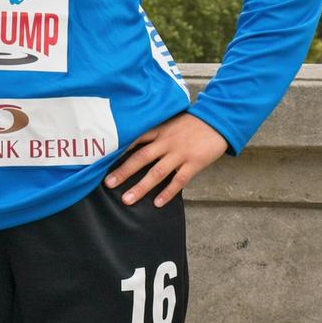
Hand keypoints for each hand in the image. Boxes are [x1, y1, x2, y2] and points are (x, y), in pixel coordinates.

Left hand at [102, 112, 228, 207]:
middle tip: (108, 184)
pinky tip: (157, 203)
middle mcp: (166, 142)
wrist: (217, 120)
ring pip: (156, 172)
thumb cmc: (192, 122)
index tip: (104, 160)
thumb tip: (136, 143)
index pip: (135, 140)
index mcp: (160, 131)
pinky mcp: (194, 163)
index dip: (119, 150)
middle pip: (141, 158)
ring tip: (127, 199)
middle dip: (123, 172)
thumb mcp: (171, 122)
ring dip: (140, 187)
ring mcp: (180, 153)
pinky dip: (167, 192)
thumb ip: (156, 132)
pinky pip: (178, 180)